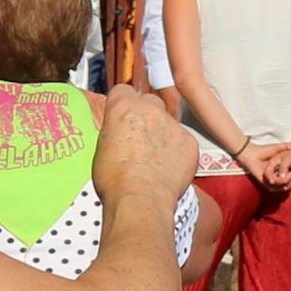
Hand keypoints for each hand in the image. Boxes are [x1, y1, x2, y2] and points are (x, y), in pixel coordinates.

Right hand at [94, 85, 192, 214]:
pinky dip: (177, 152)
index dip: (123, 104)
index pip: (123, 91)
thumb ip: (114, 130)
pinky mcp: (189, 142)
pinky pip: (183, 141)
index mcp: (123, 107)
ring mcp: (172, 125)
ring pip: (168, 123)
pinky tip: (167, 168)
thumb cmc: (116, 181)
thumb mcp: (101, 148)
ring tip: (153, 160)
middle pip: (149, 102)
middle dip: (146, 116)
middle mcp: (150, 110)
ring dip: (162, 135)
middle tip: (139, 139)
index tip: (124, 115)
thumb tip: (118, 131)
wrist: (140, 200)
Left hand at [239, 139, 290, 192]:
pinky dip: (279, 184)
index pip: (286, 177)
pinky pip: (272, 186)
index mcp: (275, 171)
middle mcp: (272, 176)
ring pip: (279, 186)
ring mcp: (268, 180)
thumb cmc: (263, 150)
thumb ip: (286, 147)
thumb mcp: (277, 148)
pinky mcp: (263, 181)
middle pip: (283, 183)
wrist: (251, 154)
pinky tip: (284, 179)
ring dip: (286, 184)